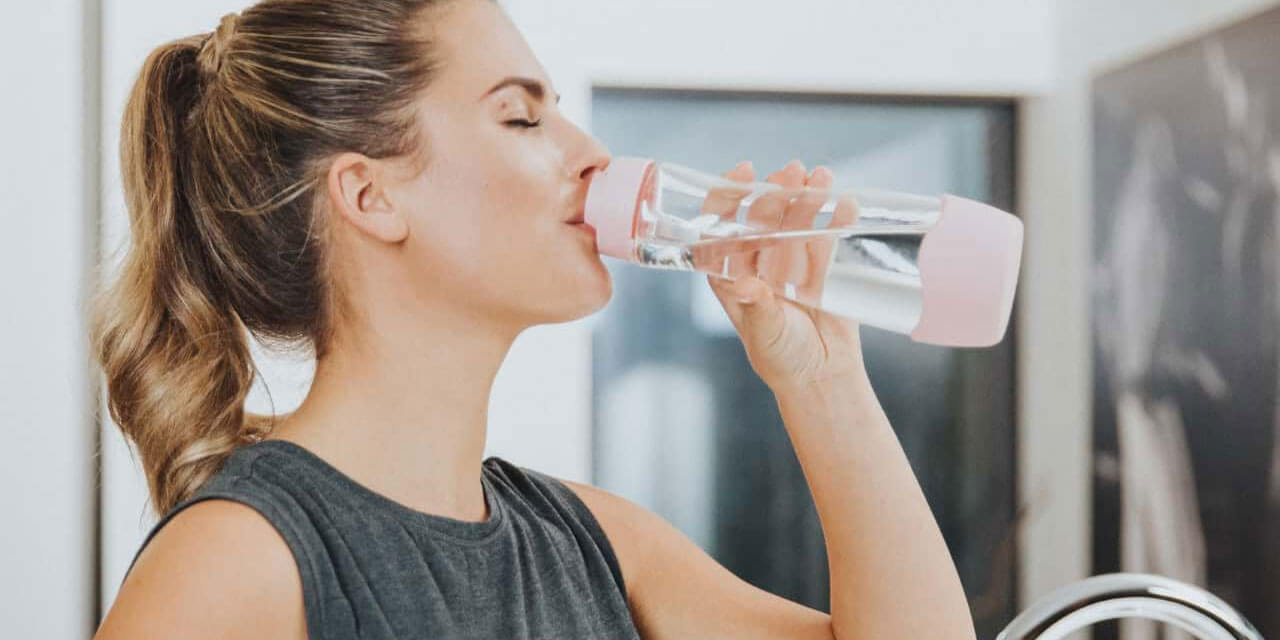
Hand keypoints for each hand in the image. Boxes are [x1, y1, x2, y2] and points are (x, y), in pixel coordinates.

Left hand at [704, 159, 866, 393]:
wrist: (823, 376)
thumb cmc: (782, 358)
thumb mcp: (766, 333)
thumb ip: (758, 307)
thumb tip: (745, 285)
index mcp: (732, 275)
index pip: (722, 229)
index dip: (727, 198)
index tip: (742, 174)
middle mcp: (759, 263)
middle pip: (763, 218)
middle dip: (776, 193)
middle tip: (792, 171)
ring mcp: (791, 262)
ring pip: (796, 220)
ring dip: (807, 197)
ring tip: (821, 178)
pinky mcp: (823, 267)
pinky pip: (829, 236)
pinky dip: (837, 219)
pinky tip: (845, 203)